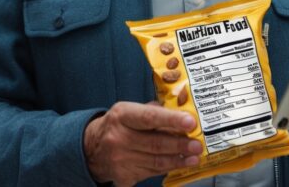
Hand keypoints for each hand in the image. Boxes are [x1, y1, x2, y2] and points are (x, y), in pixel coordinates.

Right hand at [84, 101, 201, 185]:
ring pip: (156, 161)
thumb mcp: (128, 111)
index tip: (191, 122)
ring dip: (178, 160)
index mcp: (122, 116)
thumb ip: (151, 111)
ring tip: (194, 157)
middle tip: (198, 145)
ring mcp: (120, 159)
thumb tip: (180, 112)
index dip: (172, 120)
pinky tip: (179, 164)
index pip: (150, 118)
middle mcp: (119, 138)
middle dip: (180, 145)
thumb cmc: (117, 125)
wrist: (91, 148)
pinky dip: (167, 168)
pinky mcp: (123, 176)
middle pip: (156, 143)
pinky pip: (150, 173)